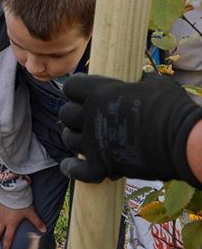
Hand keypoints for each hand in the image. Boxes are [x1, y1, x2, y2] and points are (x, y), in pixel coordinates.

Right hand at [0, 200, 45, 248]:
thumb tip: (45, 230)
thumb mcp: (31, 213)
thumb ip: (37, 222)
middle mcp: (3, 220)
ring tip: (1, 226)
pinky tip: (2, 211)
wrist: (12, 192)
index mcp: (11, 224)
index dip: (7, 246)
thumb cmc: (21, 204)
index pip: (8, 238)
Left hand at [58, 74, 201, 185]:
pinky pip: (76, 170)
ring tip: (83, 139)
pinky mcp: (100, 166)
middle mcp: (90, 116)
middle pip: (65, 114)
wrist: (182, 141)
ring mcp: (93, 142)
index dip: (75, 89)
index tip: (81, 92)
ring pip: (69, 139)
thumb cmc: (171, 108)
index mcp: (99, 93)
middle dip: (72, 116)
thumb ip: (140, 81)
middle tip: (83, 118)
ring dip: (74, 139)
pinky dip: (72, 168)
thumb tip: (143, 78)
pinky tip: (70, 166)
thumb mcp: (155, 85)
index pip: (70, 86)